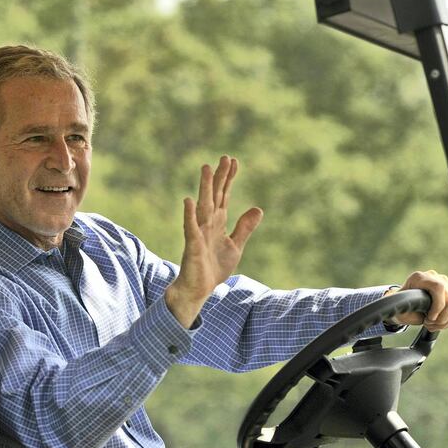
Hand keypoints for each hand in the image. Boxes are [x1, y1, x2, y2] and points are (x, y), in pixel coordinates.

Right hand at [165, 155, 263, 327]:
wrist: (199, 289)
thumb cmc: (213, 267)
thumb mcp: (235, 246)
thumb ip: (245, 227)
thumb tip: (258, 208)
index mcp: (218, 223)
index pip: (224, 196)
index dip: (229, 179)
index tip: (234, 161)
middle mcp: (208, 223)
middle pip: (214, 196)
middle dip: (219, 177)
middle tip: (224, 157)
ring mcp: (199, 232)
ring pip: (203, 206)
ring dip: (204, 187)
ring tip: (206, 168)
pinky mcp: (193, 245)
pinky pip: (190, 227)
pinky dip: (189, 214)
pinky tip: (188, 200)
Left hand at [384, 270, 447, 330]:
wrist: (407, 300)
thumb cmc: (401, 302)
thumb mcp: (398, 302)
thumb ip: (399, 303)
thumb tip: (397, 304)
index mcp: (419, 277)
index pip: (438, 288)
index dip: (437, 306)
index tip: (429, 319)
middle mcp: (435, 277)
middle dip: (441, 318)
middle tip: (428, 324)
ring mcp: (446, 284)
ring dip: (444, 321)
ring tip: (431, 325)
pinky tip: (437, 324)